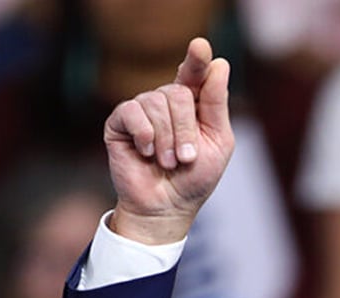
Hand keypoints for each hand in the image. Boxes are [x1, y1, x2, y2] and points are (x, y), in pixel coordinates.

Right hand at [104, 38, 234, 243]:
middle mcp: (166, 102)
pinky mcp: (120, 122)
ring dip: (167, 139)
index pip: (195, 73)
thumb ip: (216, 104)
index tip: (201, 47)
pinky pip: (132, 111)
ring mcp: (142, 110)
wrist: (166, 207)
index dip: (197, 60)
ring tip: (168, 163)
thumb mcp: (218, 142)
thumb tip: (219, 64)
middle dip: (186, 130)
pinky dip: (145, 135)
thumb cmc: (195, 178)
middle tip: (186, 158)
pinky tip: (146, 152)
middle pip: (177, 92)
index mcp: (193, 104)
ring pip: (155, 102)